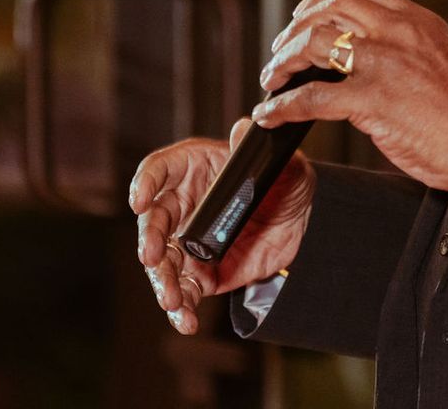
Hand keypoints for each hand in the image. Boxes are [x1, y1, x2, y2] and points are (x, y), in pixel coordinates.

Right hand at [130, 122, 316, 334]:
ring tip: (171, 300)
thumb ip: (260, 151)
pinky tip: (185, 321)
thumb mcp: (281, 162)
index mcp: (192, 168)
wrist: (307, 220)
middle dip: (149, 241)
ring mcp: (188, 240)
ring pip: (163, 263)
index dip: (145, 183)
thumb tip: (244, 128)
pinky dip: (182, 308)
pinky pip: (184, 290)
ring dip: (162, 282)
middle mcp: (183, 205)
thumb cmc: (286, 180)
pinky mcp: (202, 271)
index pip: (158, 170)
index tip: (140, 200)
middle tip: (153, 257)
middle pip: (153, 222)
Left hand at [254, 0, 447, 191]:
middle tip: (281, 48)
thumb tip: (367, 53)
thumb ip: (407, 46)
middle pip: (330, 9)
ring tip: (272, 79)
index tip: (306, 14)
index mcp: (417, 21)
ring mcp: (384, 63)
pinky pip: (312, 97)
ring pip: (313, 44)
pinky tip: (271, 114)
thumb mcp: (439, 58)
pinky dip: (283, 105)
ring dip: (283, 61)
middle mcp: (398, 32)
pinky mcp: (371, 99)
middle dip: (295, 28)